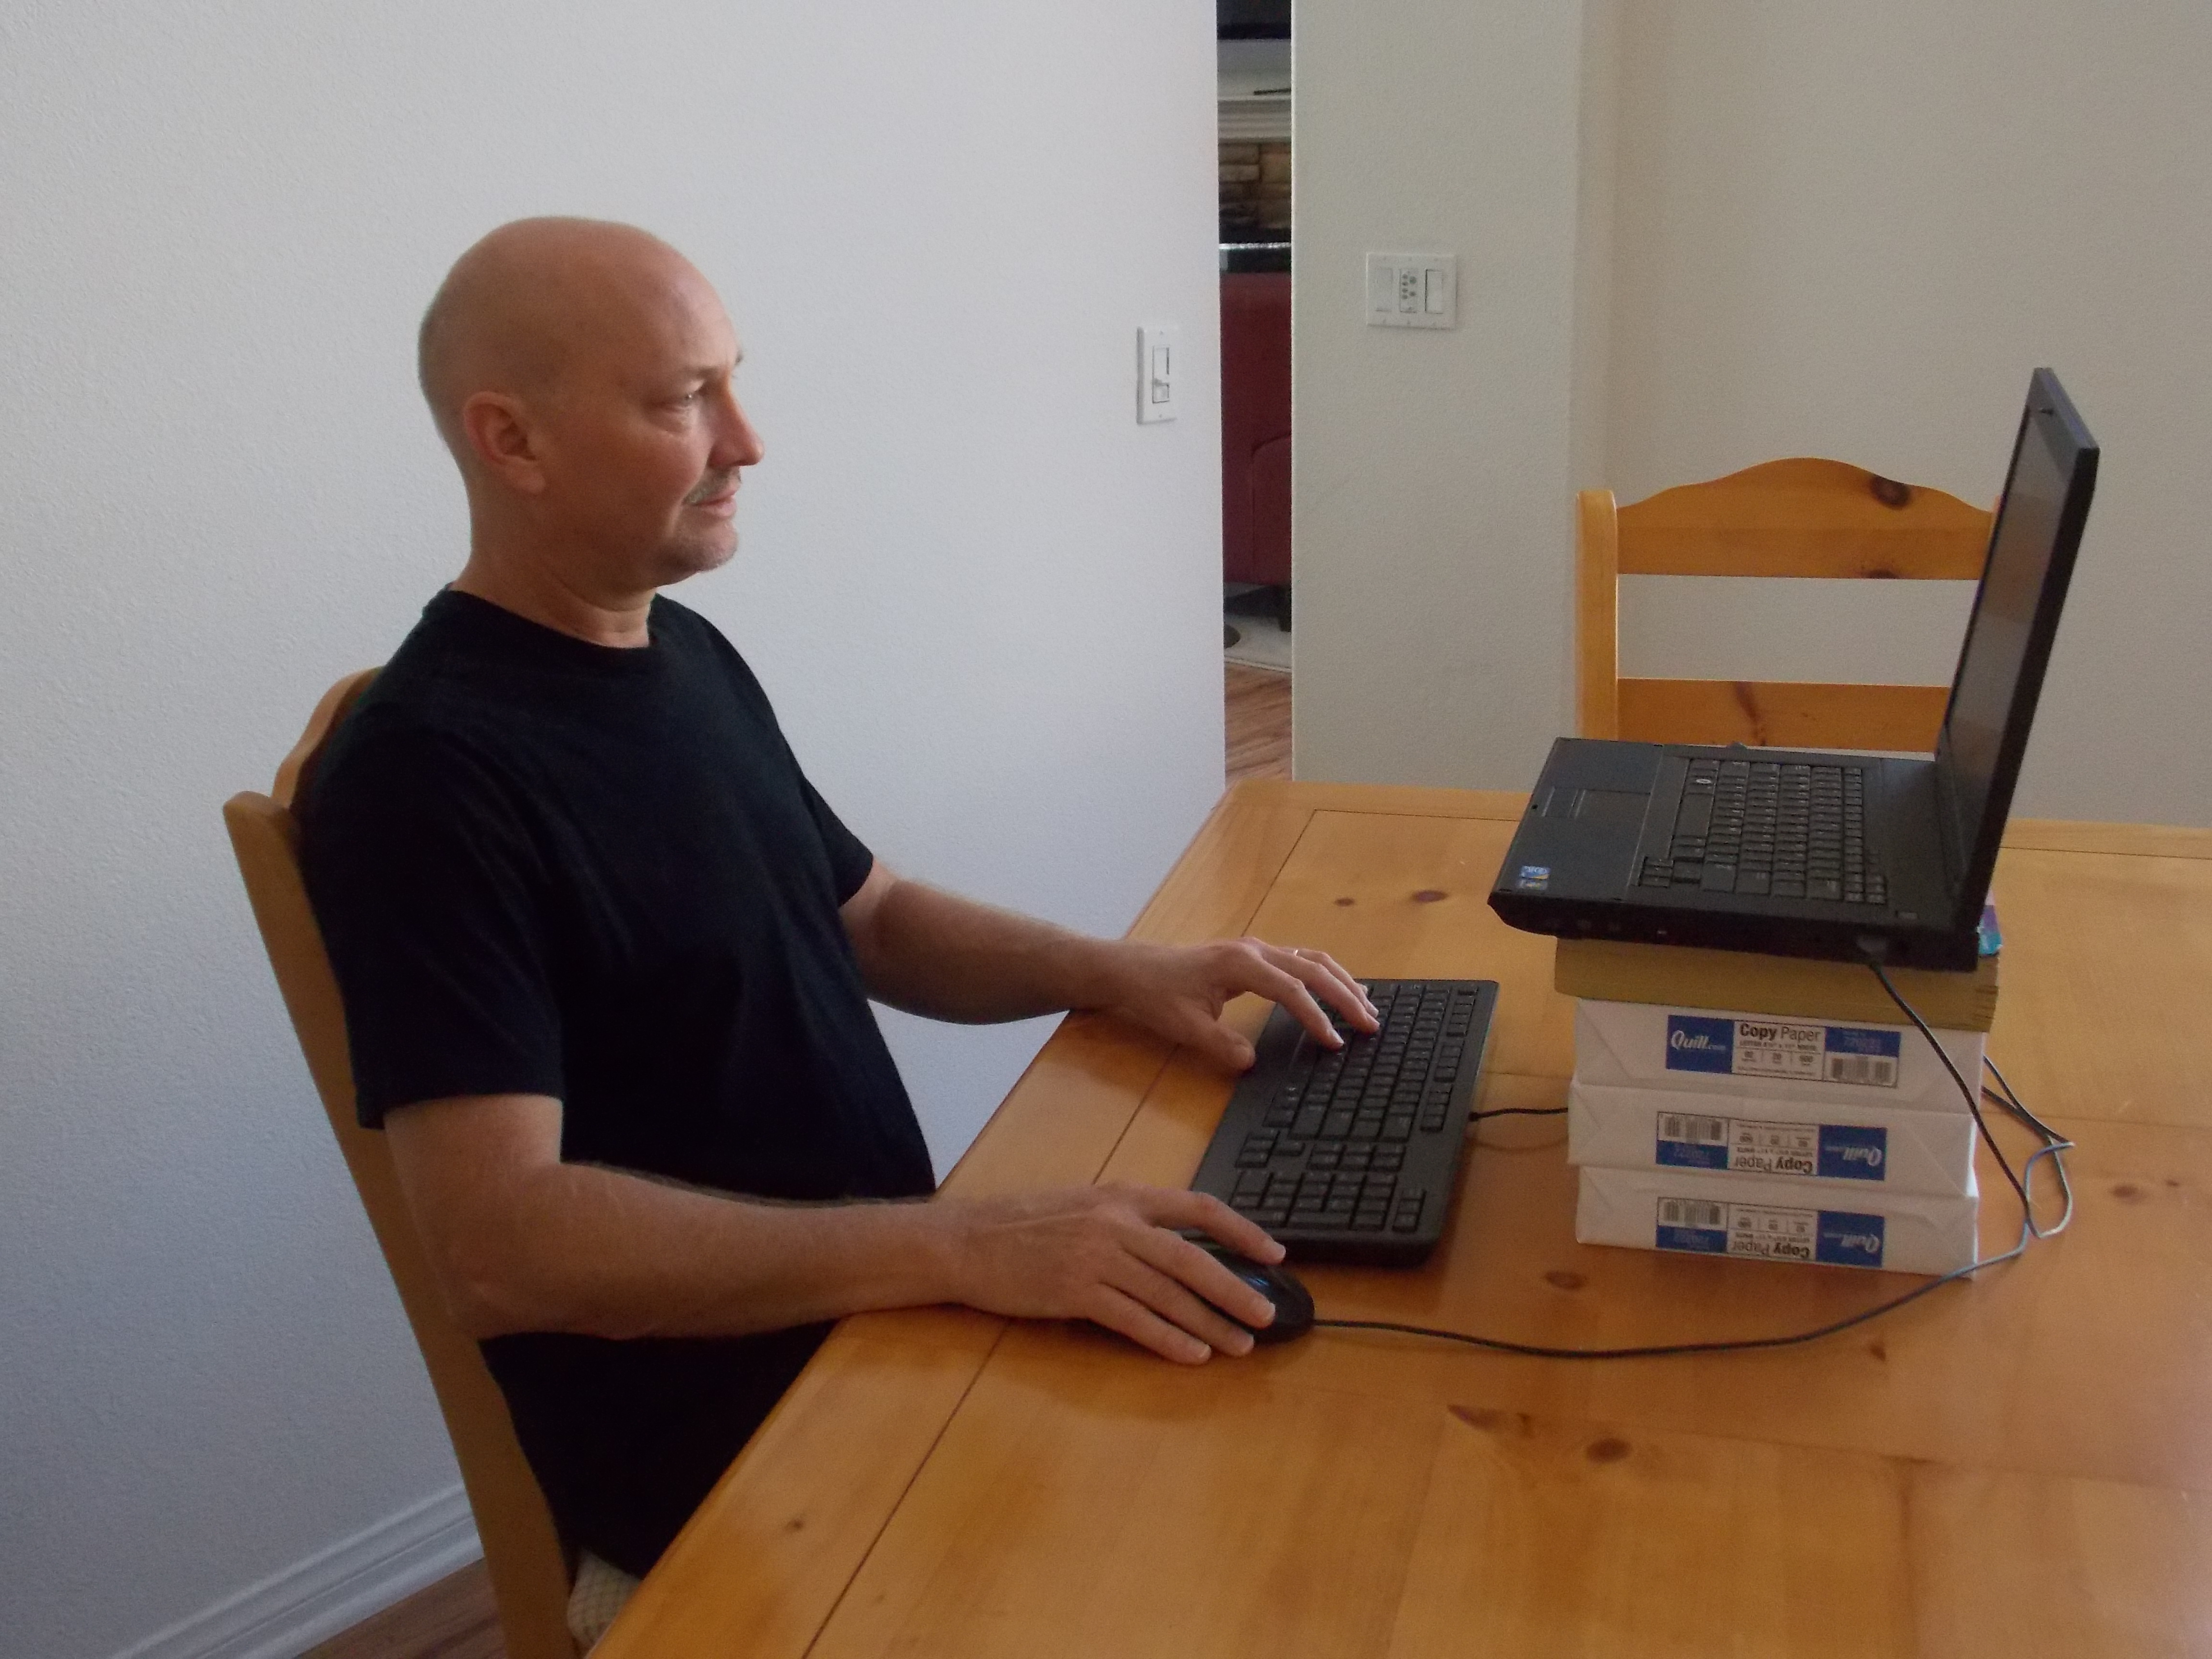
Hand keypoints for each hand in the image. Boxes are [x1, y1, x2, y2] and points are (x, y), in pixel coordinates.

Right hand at [939, 1184, 1286, 1361]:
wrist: (967, 1241)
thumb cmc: (1024, 1225)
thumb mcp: (1084, 1205)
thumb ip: (1130, 1221)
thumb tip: (1182, 1249)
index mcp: (1123, 1195)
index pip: (1198, 1207)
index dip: (1242, 1230)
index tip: (1275, 1252)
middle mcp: (1116, 1222)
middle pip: (1191, 1257)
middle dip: (1235, 1288)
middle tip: (1267, 1314)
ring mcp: (1095, 1258)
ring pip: (1168, 1294)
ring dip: (1208, 1323)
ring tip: (1239, 1344)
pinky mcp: (1075, 1292)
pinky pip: (1133, 1319)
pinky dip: (1168, 1339)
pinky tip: (1191, 1355)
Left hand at [1092, 936, 1379, 1070]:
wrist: (1132, 970)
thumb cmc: (1156, 995)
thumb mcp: (1183, 1026)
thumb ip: (1219, 1044)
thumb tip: (1250, 1062)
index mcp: (1240, 964)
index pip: (1291, 990)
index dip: (1315, 1016)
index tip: (1334, 1043)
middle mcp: (1254, 950)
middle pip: (1312, 967)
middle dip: (1344, 995)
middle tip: (1371, 1023)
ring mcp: (1255, 949)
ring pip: (1310, 959)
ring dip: (1340, 981)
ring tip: (1366, 1005)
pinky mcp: (1253, 955)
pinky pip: (1299, 960)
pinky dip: (1324, 975)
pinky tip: (1336, 989)